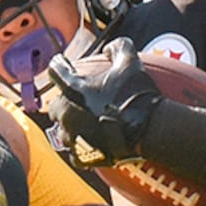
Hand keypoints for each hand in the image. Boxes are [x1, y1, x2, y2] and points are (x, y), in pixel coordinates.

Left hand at [47, 37, 162, 168]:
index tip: (62, 64)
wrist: (150, 132)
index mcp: (74, 90)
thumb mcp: (131, 62)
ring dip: (71, 128)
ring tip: (85, 126)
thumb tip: (110, 47)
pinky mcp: (83, 157)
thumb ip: (119, 47)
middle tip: (78, 102)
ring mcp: (74, 138)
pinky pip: (75, 154)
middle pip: (55, 106)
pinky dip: (82, 150)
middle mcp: (68, 114)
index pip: (56, 71)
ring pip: (63, 132)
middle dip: (64, 103)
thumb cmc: (138, 95)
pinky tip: (90, 146)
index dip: (60, 65)